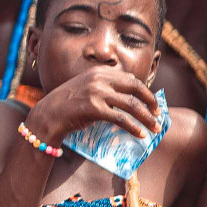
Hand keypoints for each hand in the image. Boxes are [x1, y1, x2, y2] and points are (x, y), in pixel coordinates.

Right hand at [25, 64, 158, 141]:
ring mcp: (96, 92)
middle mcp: (98, 78)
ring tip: (155, 129)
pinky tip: (140, 135)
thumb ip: (106, 88)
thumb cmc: (68, 104)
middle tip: (158, 115)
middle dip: (150, 102)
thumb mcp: (87, 88)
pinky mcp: (94, 108)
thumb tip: (130, 98)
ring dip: (146, 118)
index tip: (152, 103)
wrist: (48, 114)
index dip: (145, 91)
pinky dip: (134, 128)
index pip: (130, 79)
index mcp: (98, 71)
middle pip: (135, 88)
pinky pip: (121, 118)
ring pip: (131, 104)